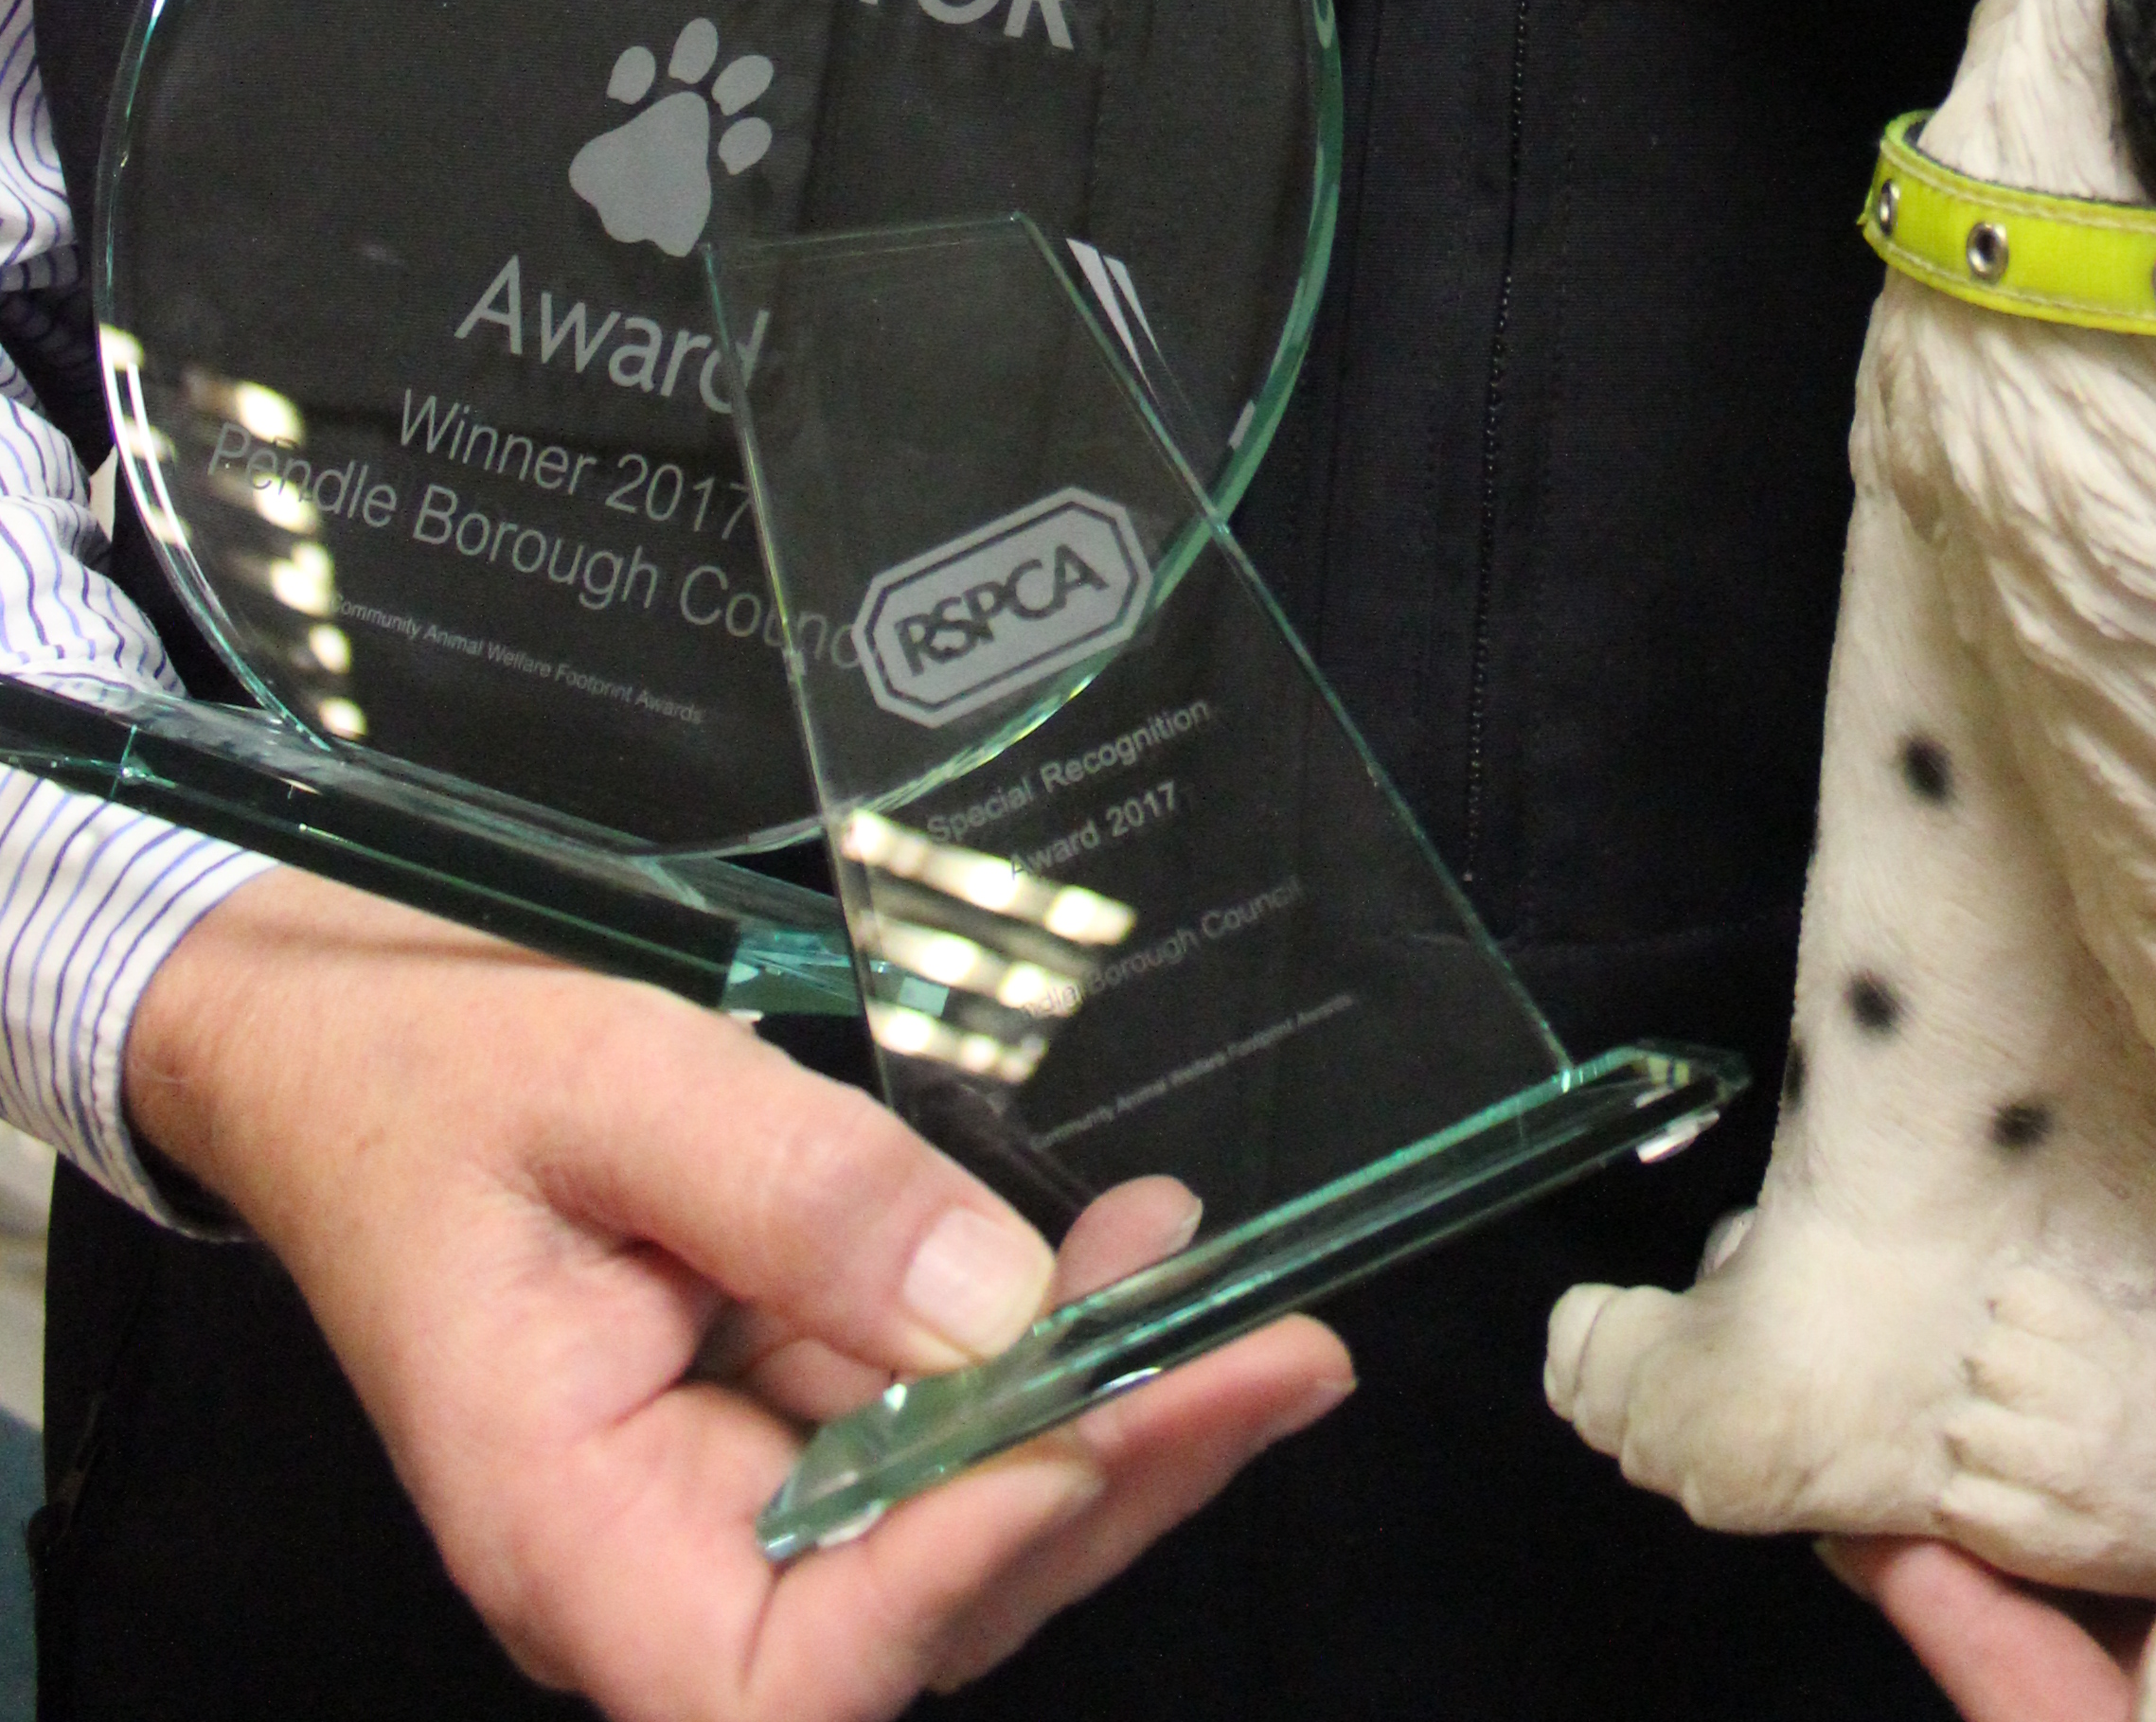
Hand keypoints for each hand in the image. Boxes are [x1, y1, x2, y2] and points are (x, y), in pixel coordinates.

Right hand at [125, 871, 1351, 1718]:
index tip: (1076, 1441)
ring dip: (1105, 1426)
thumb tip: (1001, 1304)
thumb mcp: (608, 1080)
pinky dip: (1037, 1356)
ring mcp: (712, 1498)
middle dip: (1101, 1491)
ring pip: (944, 1528)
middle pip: (905, 1614)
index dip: (943, 1587)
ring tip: (1249, 1314)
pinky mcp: (764, 1423)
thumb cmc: (431, 1070)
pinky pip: (921, 1427)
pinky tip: (1134, 1258)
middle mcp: (645, 1559)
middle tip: (1272, 1363)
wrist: (338, 1041)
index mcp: (558, 1529)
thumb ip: (800, 1189)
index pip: (771, 1682)